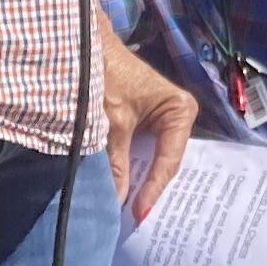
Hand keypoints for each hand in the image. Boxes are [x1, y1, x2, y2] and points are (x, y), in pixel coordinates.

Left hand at [98, 29, 196, 217]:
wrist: (86, 45)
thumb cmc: (105, 74)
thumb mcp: (111, 123)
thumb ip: (116, 162)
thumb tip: (118, 200)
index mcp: (180, 110)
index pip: (169, 159)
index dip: (153, 188)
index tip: (138, 213)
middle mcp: (177, 116)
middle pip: (164, 162)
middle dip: (148, 188)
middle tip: (135, 220)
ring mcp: (161, 121)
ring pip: (151, 160)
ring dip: (138, 181)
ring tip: (129, 212)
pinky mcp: (143, 124)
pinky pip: (140, 153)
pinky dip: (130, 169)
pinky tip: (123, 190)